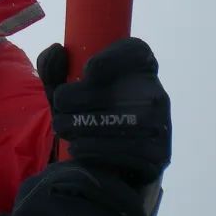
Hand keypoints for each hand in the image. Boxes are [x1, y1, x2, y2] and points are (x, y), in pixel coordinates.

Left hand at [49, 38, 171, 187]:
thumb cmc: (88, 114)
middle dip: (78, 98)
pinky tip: (76, 146)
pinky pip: (125, 150)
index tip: (86, 71)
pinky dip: (94, 148)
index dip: (110, 59)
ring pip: (119, 121)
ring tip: (62, 127)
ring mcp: (160, 125)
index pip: (136, 51)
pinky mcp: (159, 155)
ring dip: (81, 125)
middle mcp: (156, 93)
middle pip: (119, 89)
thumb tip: (57, 51)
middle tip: (59, 106)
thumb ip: (54, 69)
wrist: (113, 163)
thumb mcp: (68, 90)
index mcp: (141, 68)